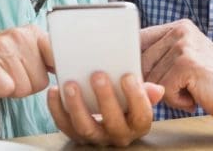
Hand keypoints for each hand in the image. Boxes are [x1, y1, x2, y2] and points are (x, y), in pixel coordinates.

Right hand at [0, 24, 53, 126]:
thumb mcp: (26, 51)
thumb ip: (48, 57)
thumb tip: (72, 69)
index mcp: (33, 32)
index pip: (58, 56)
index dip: (55, 72)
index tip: (48, 74)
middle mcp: (19, 35)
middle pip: (41, 81)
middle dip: (27, 85)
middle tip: (12, 75)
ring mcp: (2, 46)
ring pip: (24, 88)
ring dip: (13, 89)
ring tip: (2, 76)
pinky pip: (7, 88)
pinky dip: (1, 91)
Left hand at [47, 72, 163, 145]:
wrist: (109, 112)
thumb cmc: (126, 99)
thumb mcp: (139, 95)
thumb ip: (145, 91)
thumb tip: (157, 90)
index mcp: (138, 123)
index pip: (141, 115)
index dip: (136, 97)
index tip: (128, 76)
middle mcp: (118, 135)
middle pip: (113, 122)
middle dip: (105, 98)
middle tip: (98, 75)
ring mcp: (96, 137)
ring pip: (85, 128)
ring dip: (77, 105)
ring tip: (71, 84)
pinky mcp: (76, 134)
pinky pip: (64, 125)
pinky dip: (57, 108)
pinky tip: (54, 91)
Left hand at [140, 19, 212, 119]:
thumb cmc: (212, 81)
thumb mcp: (184, 60)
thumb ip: (159, 58)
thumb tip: (126, 69)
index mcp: (179, 27)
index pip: (140, 40)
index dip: (136, 61)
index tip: (144, 75)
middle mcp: (180, 31)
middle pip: (142, 62)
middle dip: (155, 82)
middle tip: (179, 86)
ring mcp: (184, 46)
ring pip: (152, 78)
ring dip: (168, 93)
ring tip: (190, 89)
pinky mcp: (187, 64)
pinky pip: (163, 90)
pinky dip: (177, 101)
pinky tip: (194, 95)